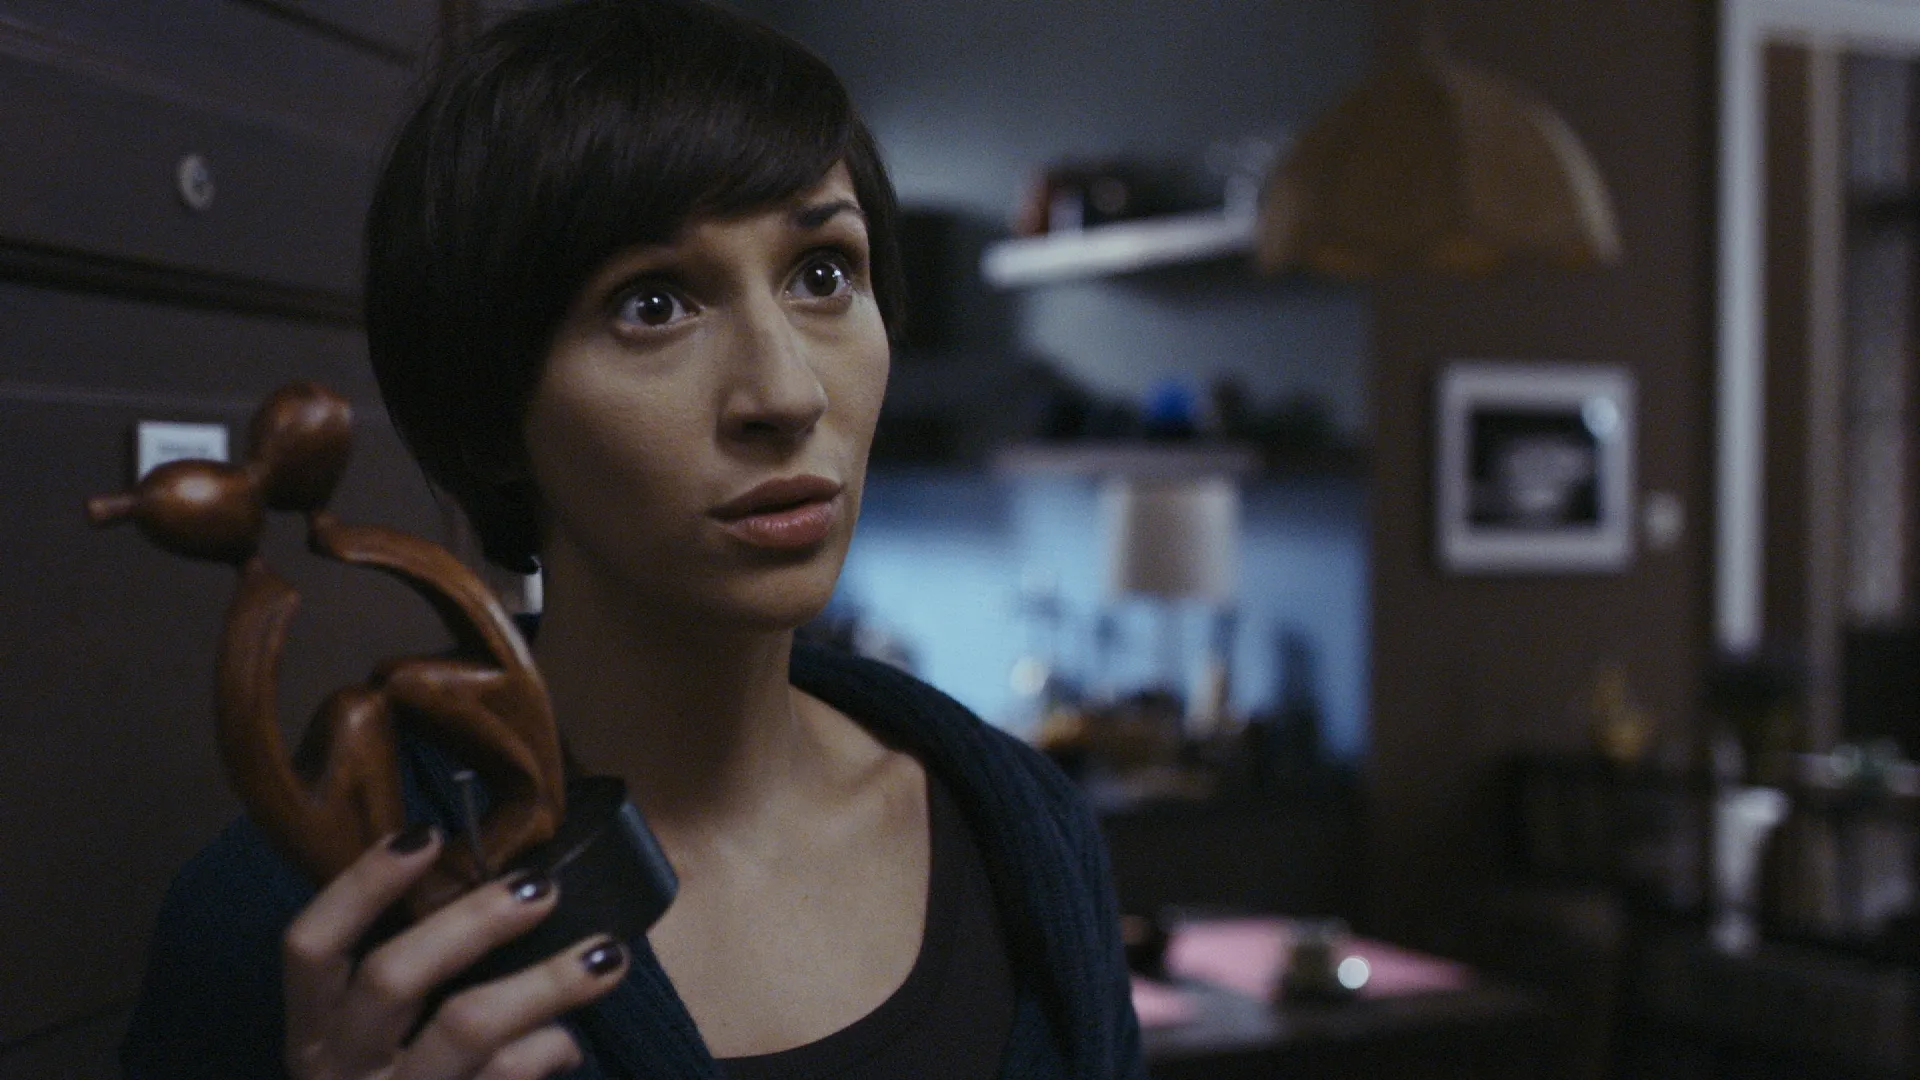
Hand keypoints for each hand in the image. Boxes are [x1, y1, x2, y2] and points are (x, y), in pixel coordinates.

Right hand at [282, 824, 628, 1079]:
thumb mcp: (382, 1040)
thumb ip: (422, 974)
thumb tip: (508, 895)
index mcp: (315, 1031)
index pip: (310, 946)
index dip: (361, 886)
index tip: (426, 835)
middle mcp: (338, 1068)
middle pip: (390, 977)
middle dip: (471, 922)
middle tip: (542, 886)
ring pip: (464, 1028)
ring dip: (543, 983)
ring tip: (607, 955)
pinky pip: (504, 1077)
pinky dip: (545, 1049)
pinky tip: (570, 1042)